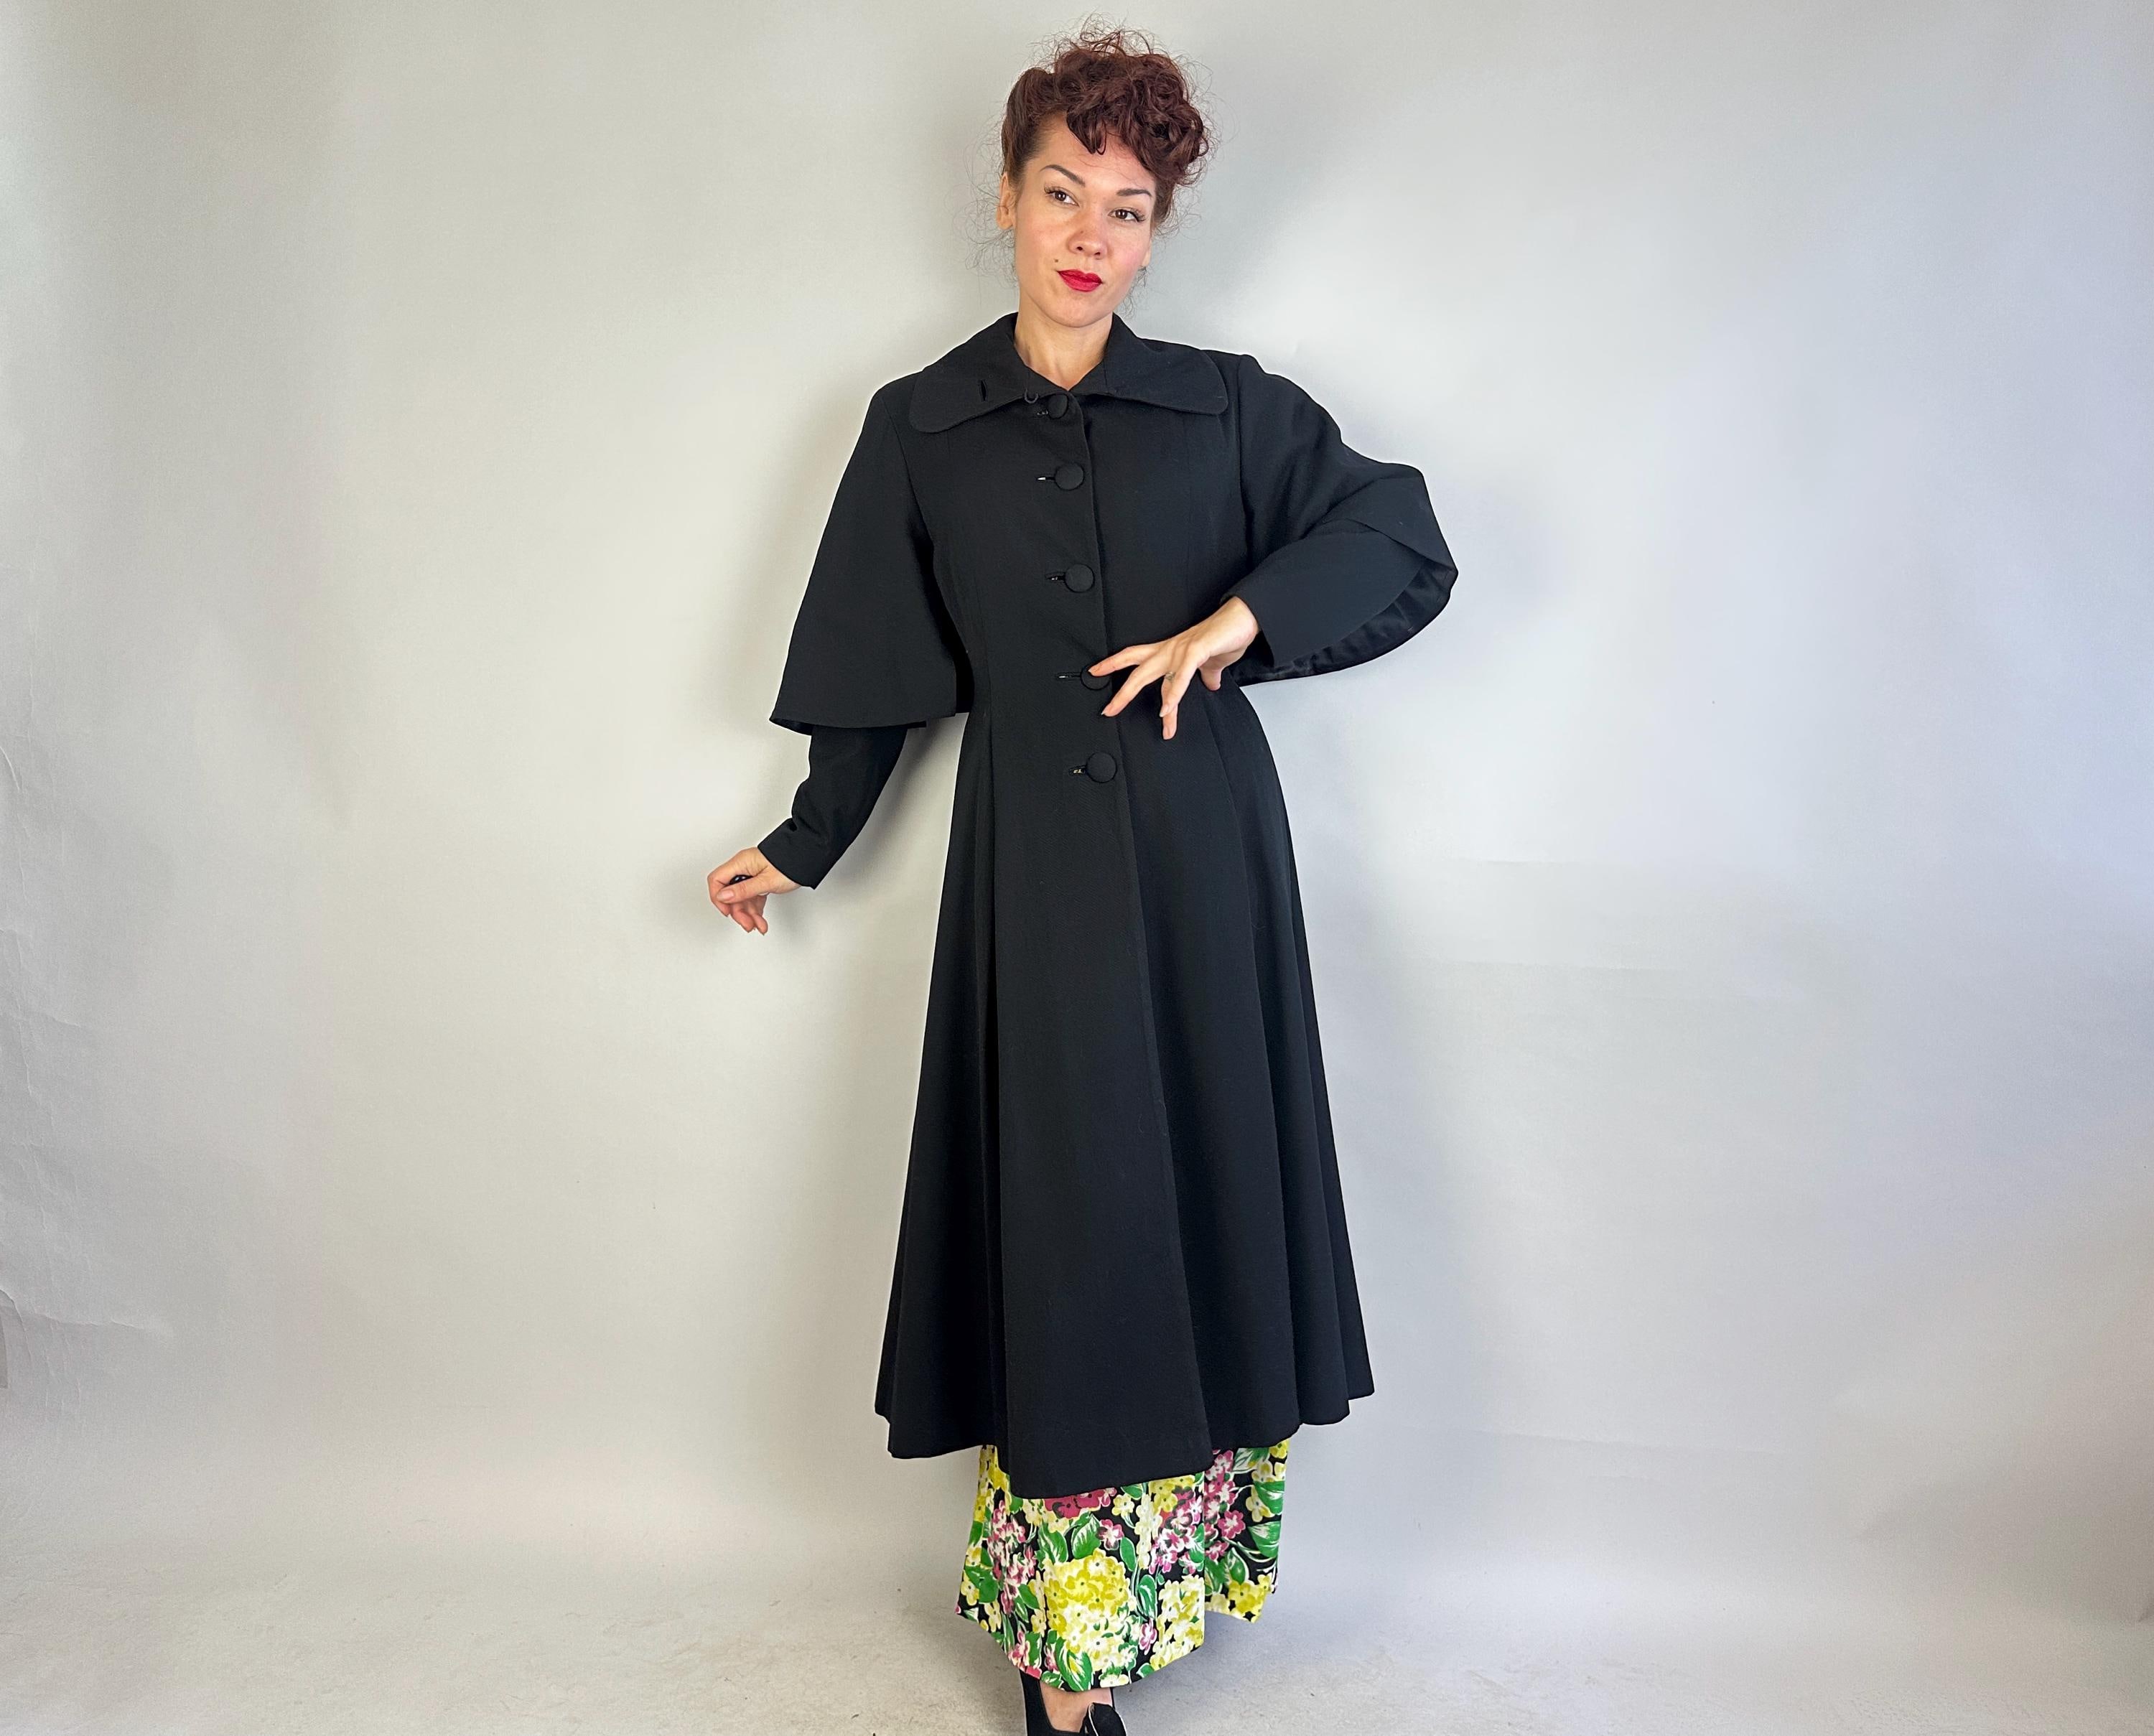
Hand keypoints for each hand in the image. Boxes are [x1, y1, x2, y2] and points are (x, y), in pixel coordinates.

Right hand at [708, 847, 800, 934]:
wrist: (809, 858)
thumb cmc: (791, 864)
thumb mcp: (767, 881)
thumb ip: (744, 889)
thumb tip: (723, 896)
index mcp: (741, 863)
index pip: (717, 880)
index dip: (718, 897)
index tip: (727, 911)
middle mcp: (744, 868)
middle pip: (730, 893)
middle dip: (738, 911)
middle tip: (747, 923)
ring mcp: (752, 874)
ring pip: (742, 898)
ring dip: (748, 914)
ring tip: (758, 925)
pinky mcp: (760, 881)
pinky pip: (753, 898)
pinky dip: (756, 910)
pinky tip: (761, 921)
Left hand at [1091, 596, 1259, 740]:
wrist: (1245, 618)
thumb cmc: (1227, 635)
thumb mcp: (1212, 662)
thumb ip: (1206, 674)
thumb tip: (1210, 685)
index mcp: (1170, 651)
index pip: (1135, 658)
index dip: (1114, 665)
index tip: (1097, 673)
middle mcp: (1170, 650)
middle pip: (1136, 670)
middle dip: (1122, 691)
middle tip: (1108, 709)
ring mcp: (1181, 650)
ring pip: (1152, 675)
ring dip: (1150, 699)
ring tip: (1144, 722)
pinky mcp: (1196, 651)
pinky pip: (1180, 676)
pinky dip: (1172, 694)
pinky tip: (1166, 709)